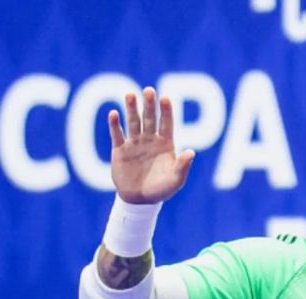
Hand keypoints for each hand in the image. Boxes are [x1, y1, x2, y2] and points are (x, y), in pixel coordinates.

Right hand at [109, 87, 195, 203]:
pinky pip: (117, 134)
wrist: (139, 200)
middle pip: (149, 118)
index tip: (165, 98)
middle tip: (149, 90)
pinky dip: (115, 124)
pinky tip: (113, 113)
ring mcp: (135, 143)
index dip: (166, 111)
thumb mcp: (175, 180)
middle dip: (149, 105)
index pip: (167, 124)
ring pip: (133, 122)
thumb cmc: (161, 190)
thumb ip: (182, 166)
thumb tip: (191, 152)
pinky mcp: (120, 150)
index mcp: (165, 144)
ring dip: (131, 108)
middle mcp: (150, 140)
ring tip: (130, 94)